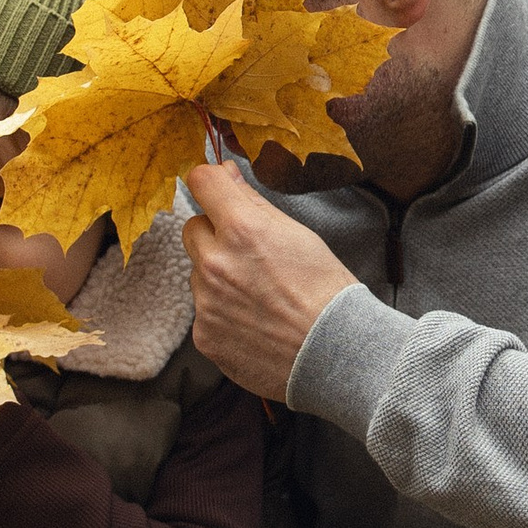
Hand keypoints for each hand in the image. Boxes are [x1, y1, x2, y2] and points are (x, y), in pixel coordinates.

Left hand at [180, 163, 356, 399]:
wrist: (335, 353)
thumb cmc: (325, 291)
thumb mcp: (297, 234)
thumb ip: (253, 202)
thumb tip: (224, 173)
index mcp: (242, 229)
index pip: (201, 182)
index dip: (211, 183)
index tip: (217, 191)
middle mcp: (215, 263)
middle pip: (192, 228)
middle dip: (215, 234)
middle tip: (250, 254)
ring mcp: (206, 302)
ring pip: (198, 273)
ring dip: (219, 277)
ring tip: (259, 296)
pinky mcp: (203, 335)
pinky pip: (203, 311)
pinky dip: (223, 313)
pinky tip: (254, 322)